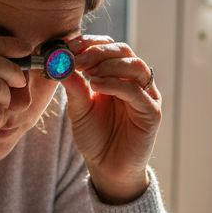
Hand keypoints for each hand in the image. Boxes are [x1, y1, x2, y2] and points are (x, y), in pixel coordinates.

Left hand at [60, 35, 160, 203]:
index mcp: (117, 76)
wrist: (108, 169)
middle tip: (77, 58)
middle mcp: (134, 82)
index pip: (109, 48)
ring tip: (87, 72)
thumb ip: (74, 87)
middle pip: (124, 51)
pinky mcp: (151, 112)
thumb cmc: (96, 138)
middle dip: (98, 52)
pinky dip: (116, 84)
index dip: (90, 44)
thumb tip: (59, 62)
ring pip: (135, 66)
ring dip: (108, 64)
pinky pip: (136, 91)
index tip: (68, 47)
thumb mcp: (79, 109)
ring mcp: (146, 96)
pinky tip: (97, 85)